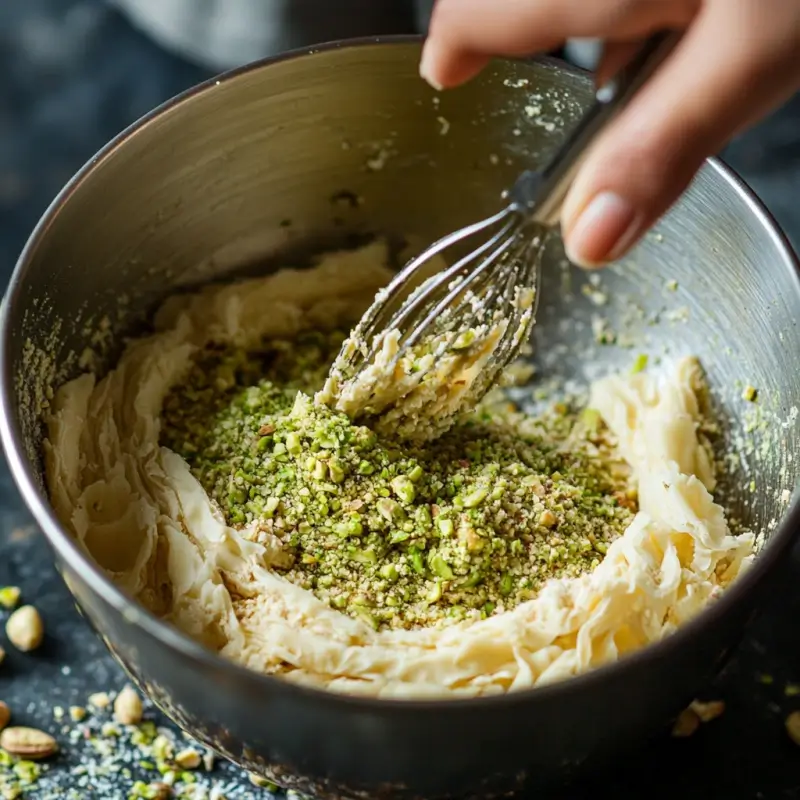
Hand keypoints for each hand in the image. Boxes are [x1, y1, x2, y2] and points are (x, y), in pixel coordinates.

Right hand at [420, 0, 799, 267]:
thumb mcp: (750, 54)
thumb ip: (658, 148)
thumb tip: (587, 240)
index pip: (472, 11)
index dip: (456, 49)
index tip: (449, 76)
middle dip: (532, 29)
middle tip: (570, 69)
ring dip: (599, 10)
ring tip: (649, 44)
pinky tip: (684, 7)